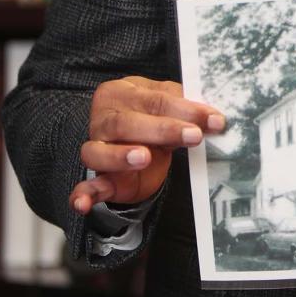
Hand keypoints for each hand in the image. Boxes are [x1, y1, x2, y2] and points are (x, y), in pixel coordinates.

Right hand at [69, 76, 224, 215]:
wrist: (133, 141)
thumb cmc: (153, 117)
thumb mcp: (168, 106)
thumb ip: (185, 107)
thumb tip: (213, 117)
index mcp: (122, 93)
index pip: (155, 99)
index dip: (186, 109)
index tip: (213, 119)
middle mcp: (104, 118)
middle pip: (127, 122)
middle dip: (163, 129)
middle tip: (193, 135)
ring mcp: (97, 147)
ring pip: (98, 151)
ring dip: (120, 155)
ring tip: (144, 157)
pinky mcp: (98, 177)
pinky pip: (86, 186)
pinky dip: (83, 195)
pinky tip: (82, 203)